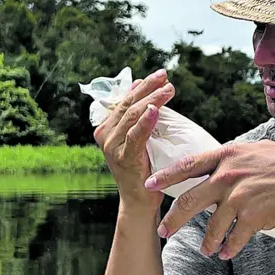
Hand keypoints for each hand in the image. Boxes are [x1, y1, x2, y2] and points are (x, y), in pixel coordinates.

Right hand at [94, 70, 174, 209]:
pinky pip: (135, 135)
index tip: (160, 75)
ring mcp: (112, 147)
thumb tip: (140, 85)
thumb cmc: (144, 167)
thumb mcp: (139, 138)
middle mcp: (105, 135)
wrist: (140, 199)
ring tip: (169, 90)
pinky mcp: (123, 158)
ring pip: (132, 116)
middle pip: (128, 104)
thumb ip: (137, 116)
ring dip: (152, 100)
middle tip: (166, 77)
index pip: (125, 100)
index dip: (143, 86)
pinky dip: (146, 121)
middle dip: (149, 88)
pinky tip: (156, 109)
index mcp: (107, 128)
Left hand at [147, 140, 274, 257]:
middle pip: (190, 201)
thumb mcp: (254, 150)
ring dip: (208, 242)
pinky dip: (229, 248)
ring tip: (207, 250)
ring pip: (212, 226)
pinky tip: (227, 253)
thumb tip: (217, 163)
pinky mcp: (252, 217)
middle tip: (163, 230)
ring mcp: (239, 197)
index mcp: (226, 156)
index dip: (166, 176)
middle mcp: (228, 176)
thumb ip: (232, 157)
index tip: (149, 184)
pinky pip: (234, 238)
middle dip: (173, 219)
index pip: (188, 166)